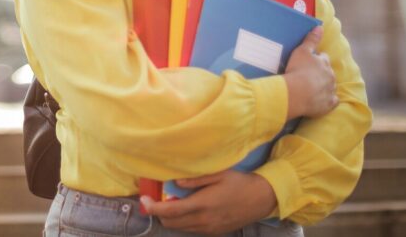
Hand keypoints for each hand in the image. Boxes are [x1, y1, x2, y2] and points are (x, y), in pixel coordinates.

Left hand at [140, 170, 277, 234]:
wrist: (261, 199)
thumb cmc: (239, 183)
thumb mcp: (218, 174)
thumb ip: (195, 179)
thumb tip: (175, 182)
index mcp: (202, 204)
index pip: (170, 211)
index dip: (153, 208)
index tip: (143, 201)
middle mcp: (203, 220)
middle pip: (171, 223)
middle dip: (159, 212)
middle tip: (157, 198)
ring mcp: (209, 229)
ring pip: (180, 228)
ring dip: (171, 217)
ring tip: (172, 202)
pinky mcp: (214, 232)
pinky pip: (191, 230)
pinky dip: (182, 222)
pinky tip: (187, 209)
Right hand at [284, 26, 336, 119]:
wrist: (296, 93)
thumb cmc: (297, 70)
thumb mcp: (302, 51)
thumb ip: (311, 39)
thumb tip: (320, 27)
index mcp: (324, 62)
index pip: (323, 57)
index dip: (316, 59)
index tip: (309, 62)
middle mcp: (330, 76)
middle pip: (328, 72)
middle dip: (322, 73)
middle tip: (309, 75)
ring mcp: (330, 90)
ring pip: (330, 86)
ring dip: (324, 86)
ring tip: (312, 88)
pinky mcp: (328, 104)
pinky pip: (332, 102)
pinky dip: (328, 100)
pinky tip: (320, 100)